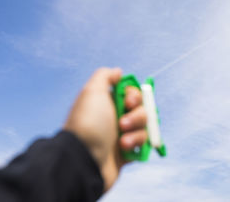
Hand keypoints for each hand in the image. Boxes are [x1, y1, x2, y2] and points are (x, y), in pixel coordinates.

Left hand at [63, 68, 147, 191]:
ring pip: (145, 127)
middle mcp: (116, 117)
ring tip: (121, 141)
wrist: (84, 159)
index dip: (136, 96)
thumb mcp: (92, 91)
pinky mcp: (128, 152)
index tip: (128, 102)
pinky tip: (124, 150)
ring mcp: (123, 135)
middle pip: (143, 110)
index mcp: (109, 103)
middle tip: (122, 123)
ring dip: (136, 132)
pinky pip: (144, 144)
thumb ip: (105, 76)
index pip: (133, 94)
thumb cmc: (88, 124)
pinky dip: (137, 145)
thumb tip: (119, 72)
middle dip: (138, 116)